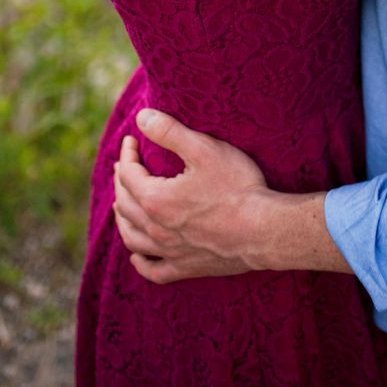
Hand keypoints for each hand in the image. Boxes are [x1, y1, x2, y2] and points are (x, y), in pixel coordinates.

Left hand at [111, 107, 269, 283]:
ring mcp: (169, 250)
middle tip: (125, 167)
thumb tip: (142, 117)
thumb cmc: (238, 188)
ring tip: (123, 207)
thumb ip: (171, 132)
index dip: (127, 155)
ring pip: (132, 237)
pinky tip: (137, 256)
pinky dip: (140, 262)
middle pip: (125, 205)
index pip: (129, 174)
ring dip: (123, 219)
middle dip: (121, 182)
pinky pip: (153, 270)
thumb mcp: (206, 150)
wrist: (265, 230)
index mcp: (156, 198)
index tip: (132, 141)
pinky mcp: (186, 267)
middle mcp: (156, 228)